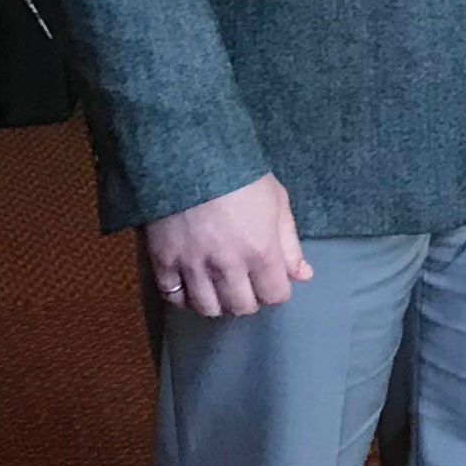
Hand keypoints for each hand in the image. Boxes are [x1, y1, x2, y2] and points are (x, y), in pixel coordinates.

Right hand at [142, 173, 311, 317]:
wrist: (186, 157)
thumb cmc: (239, 176)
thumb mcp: (276, 202)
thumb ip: (290, 243)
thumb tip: (303, 275)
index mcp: (261, 251)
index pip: (275, 295)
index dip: (275, 290)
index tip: (270, 279)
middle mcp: (227, 266)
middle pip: (241, 306)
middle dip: (248, 299)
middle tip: (245, 283)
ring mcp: (192, 266)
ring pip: (207, 308)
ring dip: (217, 303)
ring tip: (218, 288)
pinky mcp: (162, 261)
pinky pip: (172, 297)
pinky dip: (184, 298)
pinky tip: (190, 287)